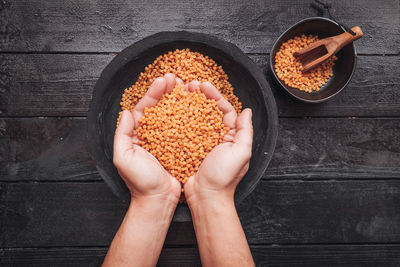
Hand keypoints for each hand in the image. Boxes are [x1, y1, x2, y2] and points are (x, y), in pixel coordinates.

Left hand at [113, 73, 182, 203]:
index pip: (145, 108)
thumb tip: (126, 112)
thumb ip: (122, 134)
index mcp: (137, 135)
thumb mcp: (124, 158)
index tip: (163, 80)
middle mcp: (152, 135)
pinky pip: (185, 128)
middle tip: (176, 78)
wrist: (158, 200)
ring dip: (179, 100)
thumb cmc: (140, 182)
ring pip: (173, 115)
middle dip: (167, 91)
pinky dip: (190, 117)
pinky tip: (197, 107)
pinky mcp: (180, 147)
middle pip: (160, 108)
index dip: (154, 93)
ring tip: (187, 87)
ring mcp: (167, 140)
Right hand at [183, 81, 252, 204]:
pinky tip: (170, 111)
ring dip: (187, 105)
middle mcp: (216, 137)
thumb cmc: (224, 178)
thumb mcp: (241, 153)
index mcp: (231, 136)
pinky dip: (178, 120)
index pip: (224, 109)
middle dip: (199, 96)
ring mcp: (201, 142)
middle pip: (208, 111)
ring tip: (178, 93)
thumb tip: (248, 111)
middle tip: (189, 85)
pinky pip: (183, 131)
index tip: (203, 85)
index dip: (214, 96)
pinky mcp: (187, 148)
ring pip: (195, 118)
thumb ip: (245, 131)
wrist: (206, 197)